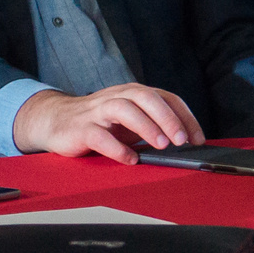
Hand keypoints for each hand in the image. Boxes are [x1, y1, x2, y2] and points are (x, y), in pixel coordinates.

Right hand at [11, 84, 203, 163]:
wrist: (55, 120)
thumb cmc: (100, 122)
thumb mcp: (132, 120)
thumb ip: (154, 125)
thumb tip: (186, 142)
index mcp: (134, 94)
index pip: (166, 98)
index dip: (185, 117)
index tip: (198, 139)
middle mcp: (117, 97)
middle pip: (146, 98)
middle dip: (168, 118)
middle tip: (182, 140)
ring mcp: (97, 111)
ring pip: (124, 109)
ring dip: (146, 127)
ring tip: (161, 145)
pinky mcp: (80, 128)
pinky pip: (99, 136)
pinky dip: (117, 148)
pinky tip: (130, 159)